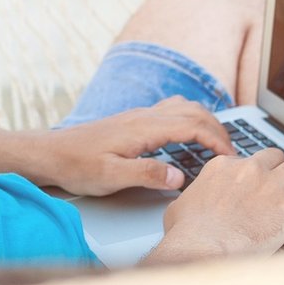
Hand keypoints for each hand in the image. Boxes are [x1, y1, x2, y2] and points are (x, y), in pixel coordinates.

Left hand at [34, 97, 235, 196]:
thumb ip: (146, 174)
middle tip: (232, 152)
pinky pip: (170, 111)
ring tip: (217, 141)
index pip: (192, 126)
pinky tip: (188, 134)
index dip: (216, 140)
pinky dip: (189, 119)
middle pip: (193, 112)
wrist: (51, 154)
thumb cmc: (77, 166)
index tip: (231, 157)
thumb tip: (179, 176)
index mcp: (143, 128)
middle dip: (218, 129)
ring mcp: (138, 116)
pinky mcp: (132, 122)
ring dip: (204, 120)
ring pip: (182, 107)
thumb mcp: (111, 177)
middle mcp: (143, 117)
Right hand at [148, 148, 283, 262]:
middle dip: (280, 173)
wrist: (200, 248)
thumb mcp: (180, 207)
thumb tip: (192, 206)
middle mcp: (249, 170)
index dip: (255, 178)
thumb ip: (194, 199)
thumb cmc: (188, 235)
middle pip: (276, 157)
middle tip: (279, 193)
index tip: (255, 194)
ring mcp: (270, 185)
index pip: (249, 161)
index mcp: (223, 167)